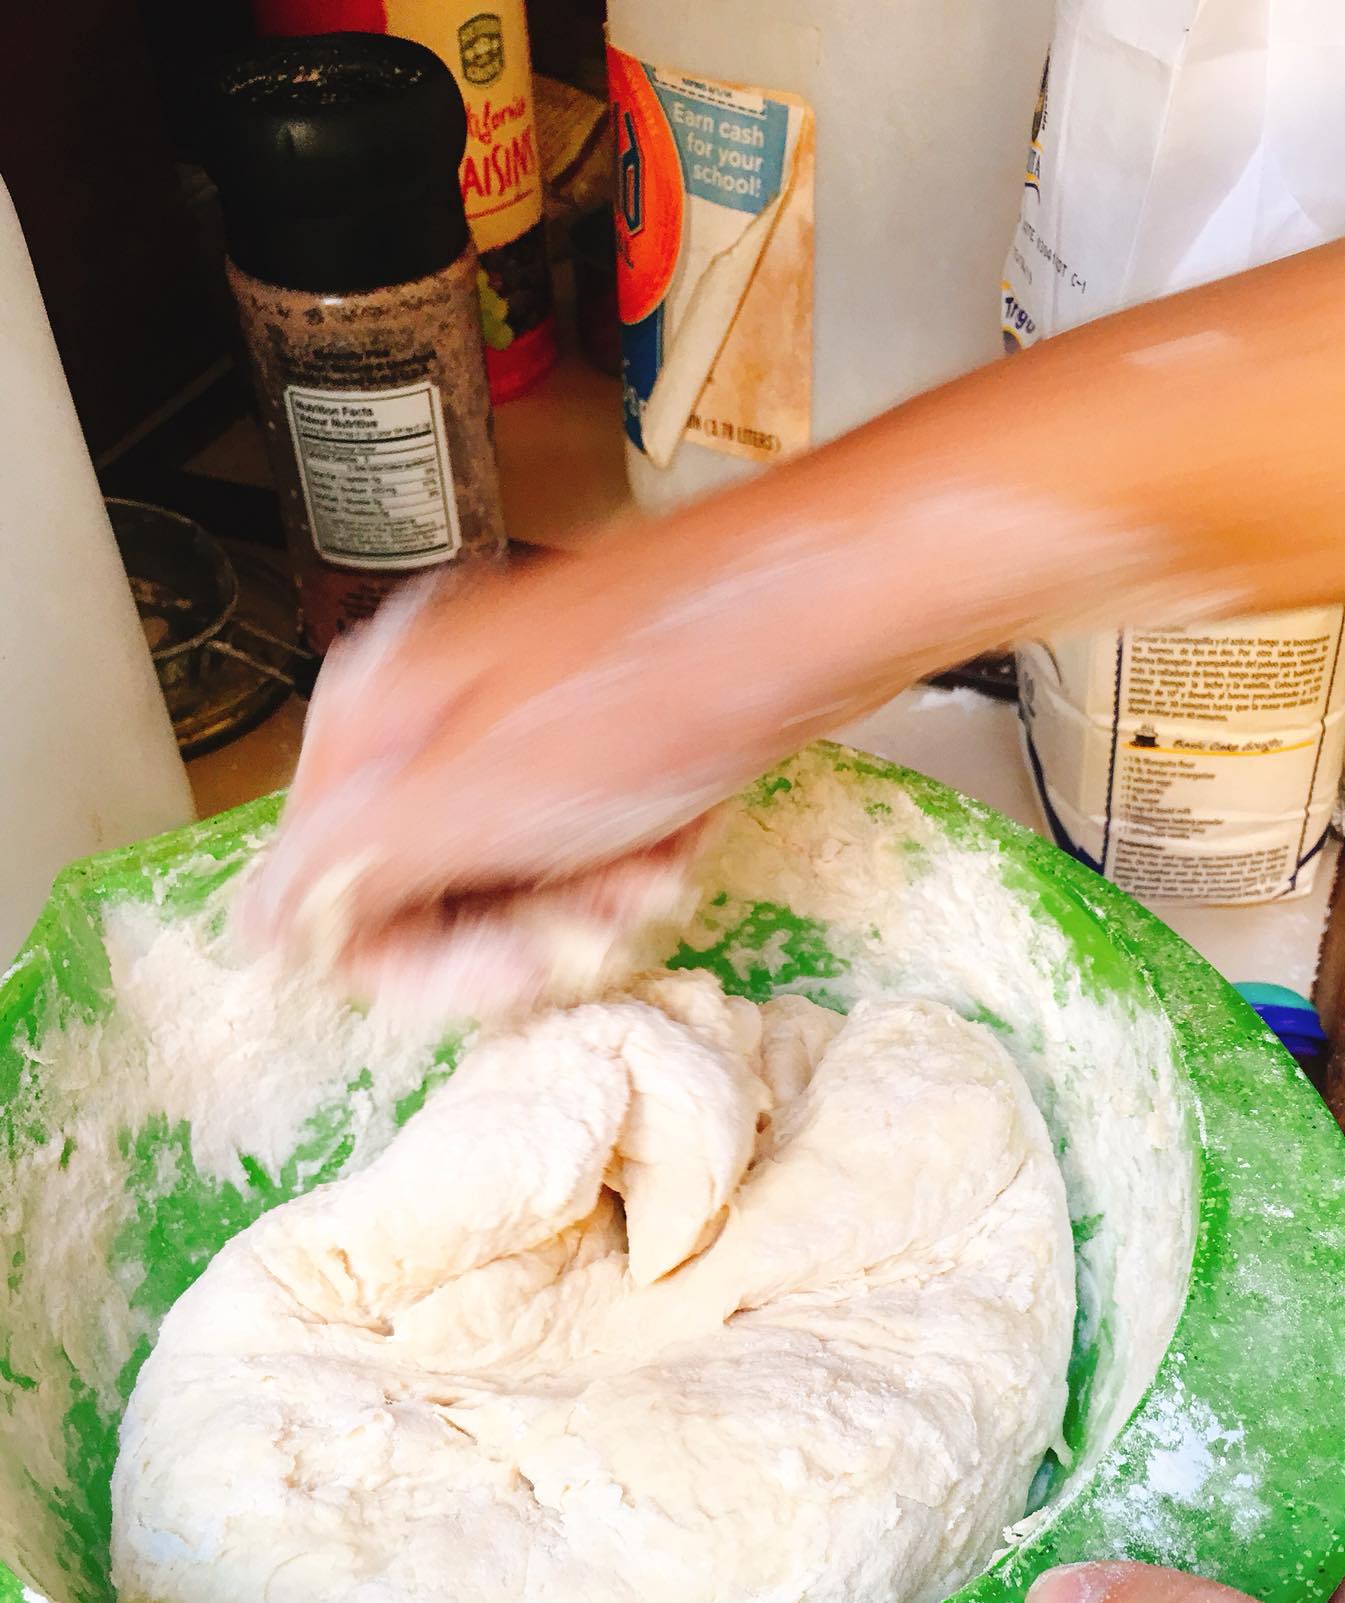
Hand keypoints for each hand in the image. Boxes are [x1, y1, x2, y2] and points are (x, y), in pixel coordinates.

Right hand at [244, 560, 739, 1019]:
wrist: (807, 612)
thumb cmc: (650, 688)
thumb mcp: (474, 802)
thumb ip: (352, 868)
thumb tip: (262, 926)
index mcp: (371, 728)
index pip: (328, 900)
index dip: (415, 964)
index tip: (502, 974)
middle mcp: (426, 721)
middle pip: (425, 896)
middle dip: (518, 933)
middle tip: (590, 925)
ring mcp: (511, 726)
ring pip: (514, 882)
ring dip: (589, 904)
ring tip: (648, 870)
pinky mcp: (590, 737)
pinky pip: (583, 847)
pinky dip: (634, 863)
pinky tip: (677, 840)